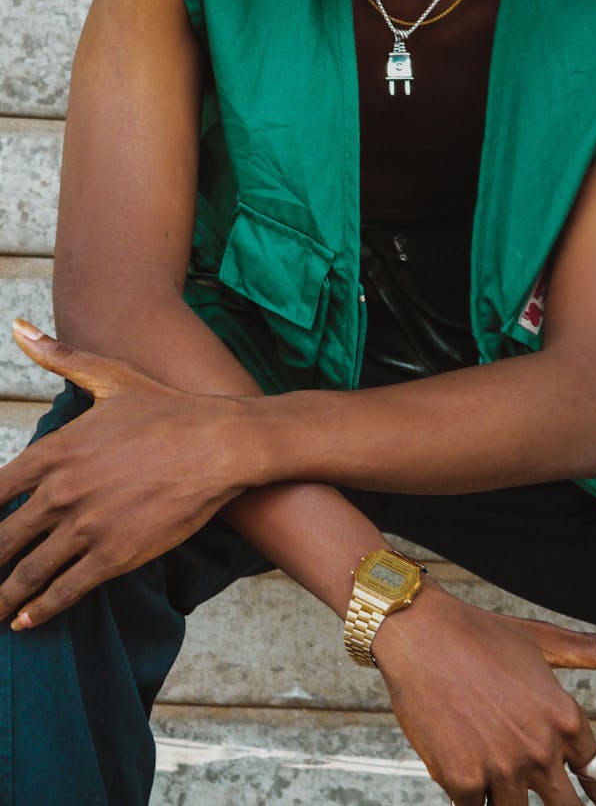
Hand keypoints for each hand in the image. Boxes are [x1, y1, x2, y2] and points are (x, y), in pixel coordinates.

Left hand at [0, 320, 250, 629]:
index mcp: (55, 450)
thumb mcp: (109, 377)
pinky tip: (24, 621)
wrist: (220, 443)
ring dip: (3, 595)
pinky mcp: (114, 555)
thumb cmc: (166, 409)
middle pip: (2, 539)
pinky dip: (39, 610)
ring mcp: (86, 527)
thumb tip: (18, 327)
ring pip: (27, 572)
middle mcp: (61, 491)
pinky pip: (65, 590)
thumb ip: (59, 357)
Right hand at [371, 582, 595, 804]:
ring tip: (499, 773)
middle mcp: (539, 749)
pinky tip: (469, 783)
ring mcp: (501, 769)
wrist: (419, 633)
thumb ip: (594, 650)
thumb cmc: (479, 634)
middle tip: (558, 799)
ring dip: (510, 799)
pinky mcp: (462, 781)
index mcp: (563, 717)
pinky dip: (475, 799)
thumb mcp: (541, 640)